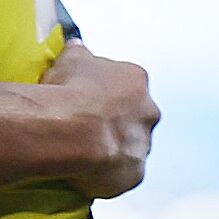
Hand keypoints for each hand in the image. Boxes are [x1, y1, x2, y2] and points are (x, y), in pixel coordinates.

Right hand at [44, 39, 155, 197]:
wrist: (71, 133)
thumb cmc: (70, 92)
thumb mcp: (69, 59)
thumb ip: (78, 52)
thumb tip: (76, 43)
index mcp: (135, 80)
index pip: (126, 85)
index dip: (106, 93)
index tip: (87, 99)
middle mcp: (148, 111)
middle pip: (134, 117)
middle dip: (115, 122)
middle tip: (85, 127)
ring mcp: (143, 145)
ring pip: (130, 147)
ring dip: (112, 149)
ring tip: (81, 152)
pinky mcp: (135, 174)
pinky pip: (121, 174)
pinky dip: (107, 174)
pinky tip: (85, 171)